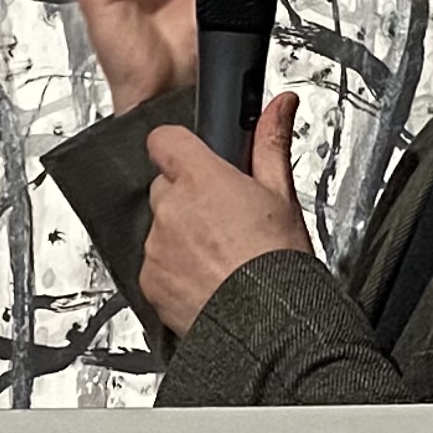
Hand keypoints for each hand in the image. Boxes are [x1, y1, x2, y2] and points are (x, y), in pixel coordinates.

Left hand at [140, 91, 312, 336]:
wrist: (268, 325)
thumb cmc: (278, 265)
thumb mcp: (282, 196)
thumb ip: (271, 143)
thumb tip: (279, 106)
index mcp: (202, 179)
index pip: (164, 140)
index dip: (180, 148)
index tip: (197, 159)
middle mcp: (171, 209)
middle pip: (166, 186)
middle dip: (188, 197)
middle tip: (225, 218)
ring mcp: (156, 246)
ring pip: (160, 226)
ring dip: (181, 235)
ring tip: (221, 255)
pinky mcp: (149, 281)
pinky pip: (155, 264)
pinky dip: (174, 269)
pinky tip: (207, 278)